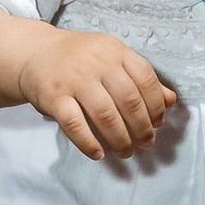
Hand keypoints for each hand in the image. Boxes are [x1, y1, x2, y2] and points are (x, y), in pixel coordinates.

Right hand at [17, 31, 178, 160]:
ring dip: (120, 139)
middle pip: (128, 100)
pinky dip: (88, 142)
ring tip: (126, 151)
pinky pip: (74, 124)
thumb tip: (170, 101)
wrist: (35, 53)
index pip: (145, 79)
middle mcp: (96, 63)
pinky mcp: (53, 96)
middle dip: (142, 127)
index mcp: (115, 51)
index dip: (156, 106)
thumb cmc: (81, 59)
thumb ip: (141, 78)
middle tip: (145, 144)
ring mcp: (73, 79)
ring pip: (105, 115)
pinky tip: (98, 154)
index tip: (158, 123)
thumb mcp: (113, 59)